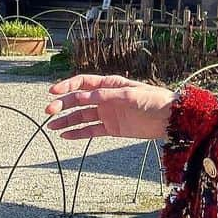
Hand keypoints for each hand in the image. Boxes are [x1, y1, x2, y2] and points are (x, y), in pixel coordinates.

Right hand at [45, 74, 175, 140]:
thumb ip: (107, 96)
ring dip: (66, 120)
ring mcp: (107, 113)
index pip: (84, 82)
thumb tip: (83, 95)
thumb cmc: (153, 100)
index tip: (53, 92)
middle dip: (63, 104)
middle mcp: (106, 98)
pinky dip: (77, 133)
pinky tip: (65, 135)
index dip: (67, 86)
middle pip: (79, 100)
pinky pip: (90, 130)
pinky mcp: (111, 128)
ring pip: (81, 116)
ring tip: (51, 126)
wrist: (168, 118)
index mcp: (110, 85)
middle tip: (49, 111)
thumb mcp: (131, 95)